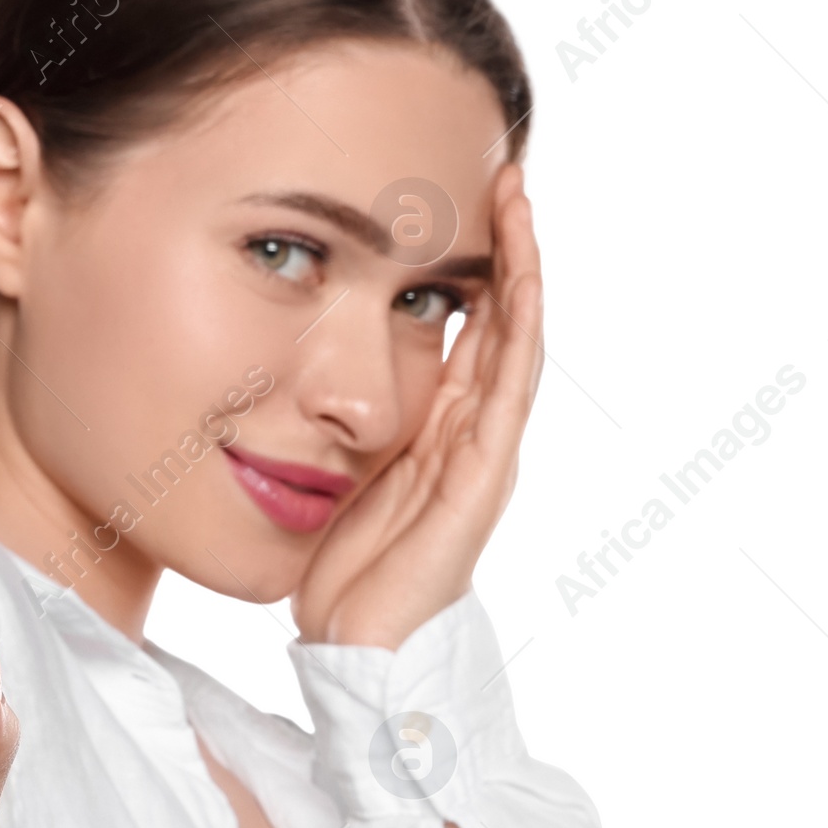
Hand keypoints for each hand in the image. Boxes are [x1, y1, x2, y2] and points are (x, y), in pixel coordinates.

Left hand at [290, 165, 544, 649]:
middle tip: (503, 172)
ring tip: (516, 196)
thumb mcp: (338, 480)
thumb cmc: (347, 581)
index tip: (459, 200)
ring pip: (515, 339)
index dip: (472, 268)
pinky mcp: (481, 478)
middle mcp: (472, 438)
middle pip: (501, 322)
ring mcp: (483, 456)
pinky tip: (515, 273)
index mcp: (440, 436)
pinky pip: (510, 386)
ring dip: (520, 267)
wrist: (361, 654)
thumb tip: (308, 380)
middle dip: (506, 247)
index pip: (469, 333)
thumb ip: (343, 430)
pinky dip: (516, 324)